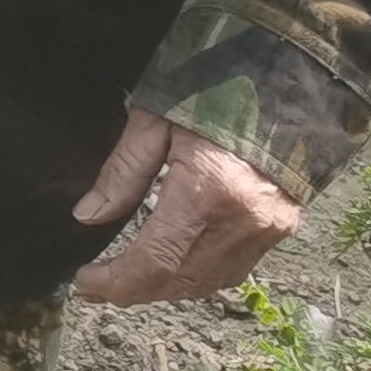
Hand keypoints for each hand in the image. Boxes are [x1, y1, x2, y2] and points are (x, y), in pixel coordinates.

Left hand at [70, 107, 302, 303]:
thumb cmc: (214, 89)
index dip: (116, 282)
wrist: (283, 80)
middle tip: (99, 284)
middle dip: (134, 290)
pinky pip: (234, 269)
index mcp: (208, 190)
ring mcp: (267, 228)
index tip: (86, 281)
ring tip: (130, 278)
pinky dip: (199, 275)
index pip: (156, 261)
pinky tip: (175, 264)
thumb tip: (89, 215)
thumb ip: (123, 171)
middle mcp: (242, 219)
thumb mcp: (154, 120)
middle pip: (180, 281)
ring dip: (166, 287)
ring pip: (208, 283)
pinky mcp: (283, 227)